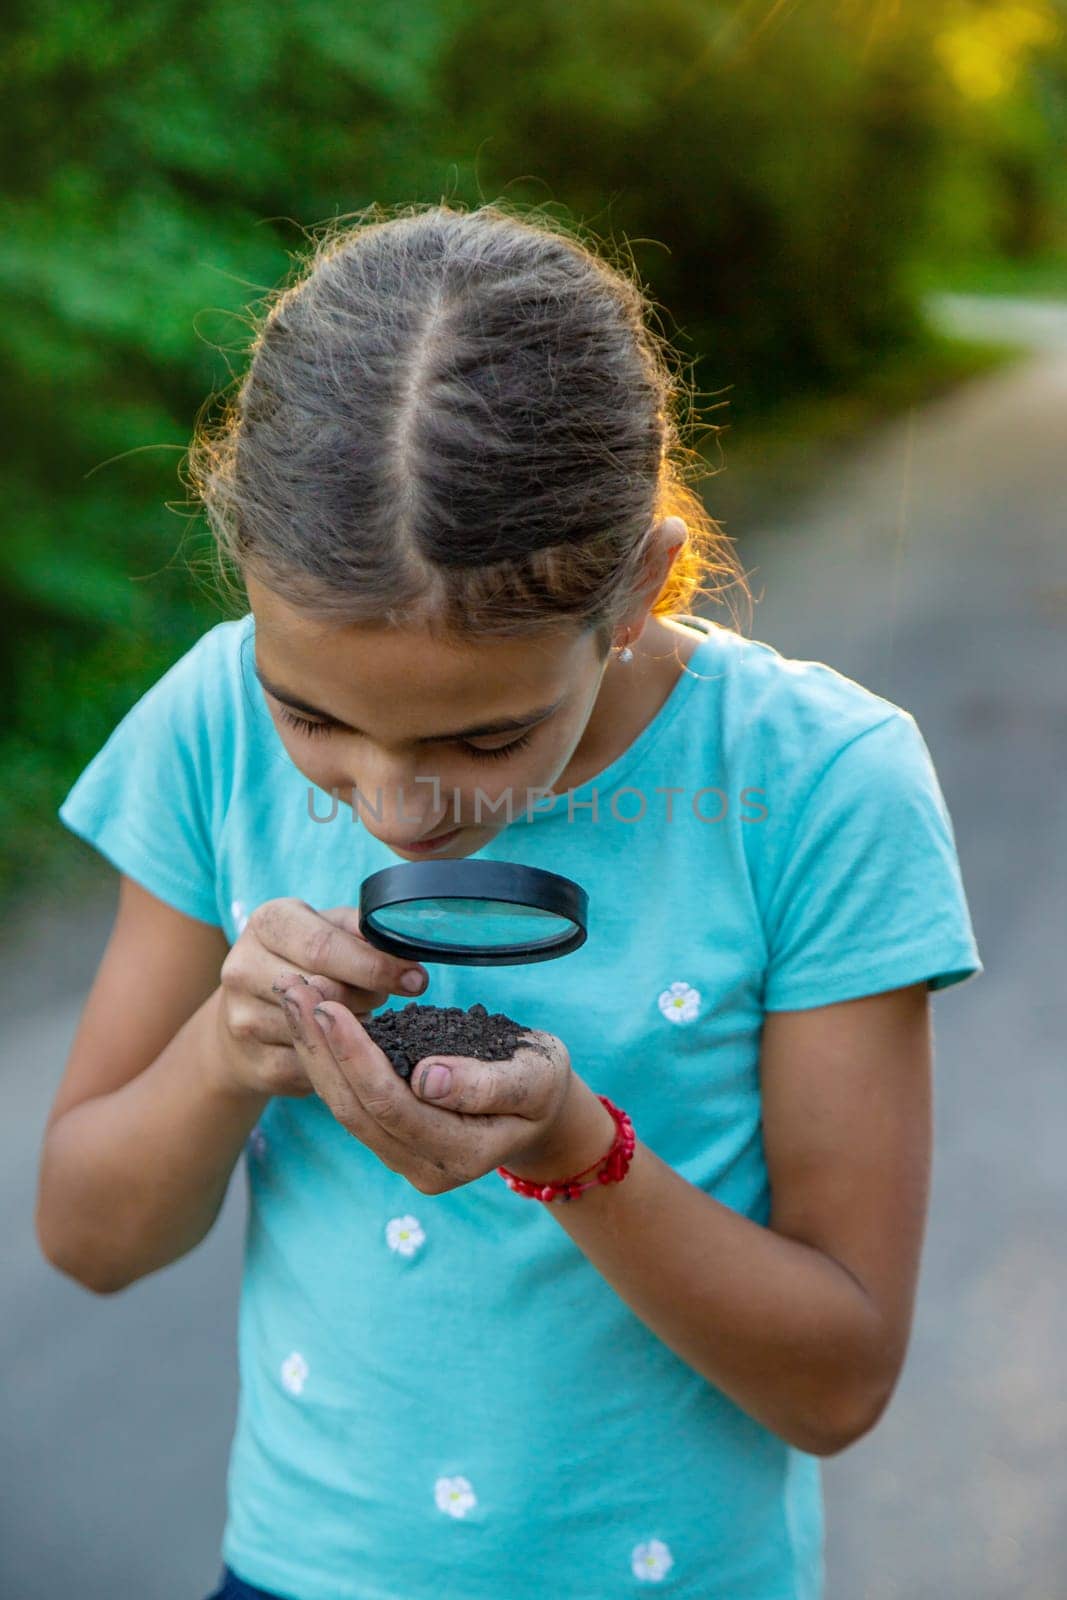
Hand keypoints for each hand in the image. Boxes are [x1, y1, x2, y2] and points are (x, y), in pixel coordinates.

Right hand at [211, 899, 428, 1099]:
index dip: (374, 966)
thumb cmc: (303, 959)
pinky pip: (312, 1068)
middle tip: (384, 999)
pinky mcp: (252, 1063)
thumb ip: (361, 930)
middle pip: (323, 991)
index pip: (322, 947)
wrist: (248, 1011)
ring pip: (318, 1032)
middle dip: (368, 997)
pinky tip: (342, 1048)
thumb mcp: (327, 928)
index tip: (415, 979)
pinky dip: (336, 1061)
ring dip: (353, 1031)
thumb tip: (402, 945)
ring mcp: (242, 1018)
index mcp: (267, 922)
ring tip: (359, 1019)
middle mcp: (242, 967)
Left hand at [278, 981, 575, 1194]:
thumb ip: (489, 1084)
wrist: (542, 1110)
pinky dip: (327, 1061)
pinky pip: (349, 1104)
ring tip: (293, 996)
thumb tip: (428, 1080)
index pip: (390, 1103)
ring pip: (342, 1108)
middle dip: (319, 1047)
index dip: (354, 1056)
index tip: (327, 1006)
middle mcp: (425, 1167)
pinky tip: (312, 1023)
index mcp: (461, 1153)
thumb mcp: (536, 1076)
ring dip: (313, 1052)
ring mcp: (404, 1159)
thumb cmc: (542, 1083)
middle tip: (293, 989)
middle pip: (354, 1108)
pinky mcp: (391, 1142)